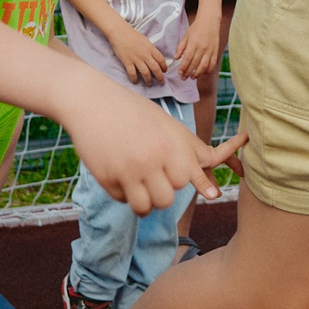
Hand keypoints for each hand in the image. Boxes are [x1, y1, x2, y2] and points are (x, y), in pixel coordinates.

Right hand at [72, 86, 244, 214]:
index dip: (204, 185)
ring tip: (140, 184)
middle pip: (169, 198)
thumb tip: (208, 180)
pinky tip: (120, 173)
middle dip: (164, 190)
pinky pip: (124, 201)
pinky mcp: (107, 180)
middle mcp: (151, 161)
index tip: (216, 194)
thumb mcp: (166, 125)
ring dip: (146, 200)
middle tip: (155, 175)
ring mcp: (128, 172)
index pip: (189, 176)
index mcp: (168, 145)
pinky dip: (125, 193)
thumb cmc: (133, 112)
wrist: (92, 101)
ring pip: (147, 207)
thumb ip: (187, 150)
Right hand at [104, 19, 168, 84]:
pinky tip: (135, 81)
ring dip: (148, 80)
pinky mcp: (127, 62)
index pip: (161, 59)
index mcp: (150, 48)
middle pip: (155, 68)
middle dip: (160, 77)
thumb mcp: (145, 41)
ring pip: (145, 73)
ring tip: (149, 84)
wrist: (119, 32)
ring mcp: (136, 59)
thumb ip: (151, 49)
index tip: (164, 71)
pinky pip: (132, 73)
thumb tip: (156, 58)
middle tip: (161, 82)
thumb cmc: (132, 35)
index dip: (164, 67)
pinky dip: (134, 79)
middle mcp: (145, 54)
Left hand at [173, 12, 220, 80]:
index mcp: (193, 43)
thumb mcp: (185, 36)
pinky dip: (208, 71)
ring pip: (204, 66)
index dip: (183, 67)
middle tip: (183, 78)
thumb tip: (176, 58)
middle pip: (195, 64)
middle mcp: (202, 48)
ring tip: (192, 77)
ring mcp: (210, 50)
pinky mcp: (215, 51)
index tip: (179, 73)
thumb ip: (180, 47)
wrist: (210, 21)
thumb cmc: (196, 28)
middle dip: (188, 73)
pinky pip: (212, 64)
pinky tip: (203, 74)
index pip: (187, 59)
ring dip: (197, 74)